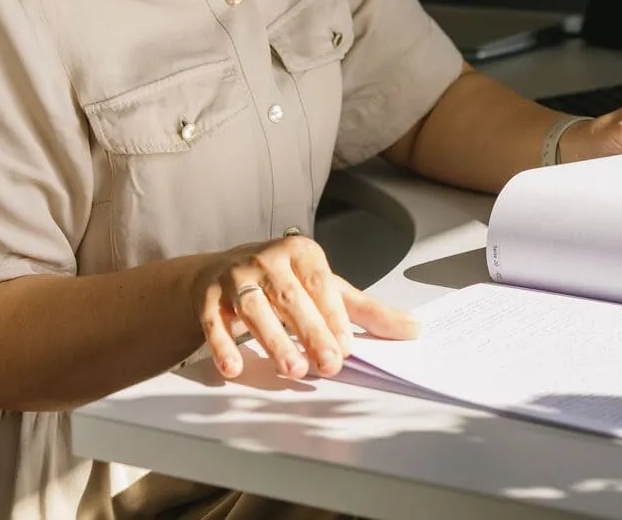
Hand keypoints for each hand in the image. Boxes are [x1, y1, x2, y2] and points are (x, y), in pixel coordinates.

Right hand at [191, 234, 417, 380]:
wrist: (224, 272)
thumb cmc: (286, 283)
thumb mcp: (327, 289)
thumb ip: (367, 311)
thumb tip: (414, 329)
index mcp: (301, 252)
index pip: (321, 284)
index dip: (333, 316)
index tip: (346, 347)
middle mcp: (267, 259)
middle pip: (290, 298)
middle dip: (310, 332)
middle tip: (328, 365)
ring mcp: (235, 276)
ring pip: (254, 308)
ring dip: (273, 340)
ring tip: (292, 369)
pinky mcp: (208, 296)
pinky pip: (215, 321)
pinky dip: (223, 344)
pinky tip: (235, 367)